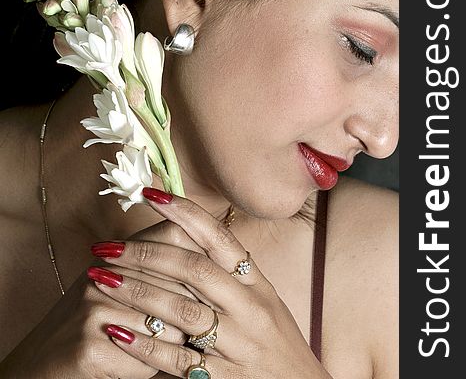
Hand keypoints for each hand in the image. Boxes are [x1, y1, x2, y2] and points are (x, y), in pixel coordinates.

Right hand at [0, 218, 202, 378]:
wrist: (41, 366)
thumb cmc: (93, 324)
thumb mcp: (118, 284)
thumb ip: (154, 265)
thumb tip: (212, 256)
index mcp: (115, 255)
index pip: (174, 235)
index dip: (200, 256)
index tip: (214, 279)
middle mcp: (104, 273)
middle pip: (179, 281)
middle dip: (195, 307)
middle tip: (200, 322)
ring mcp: (95, 308)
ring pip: (171, 323)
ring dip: (180, 341)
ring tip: (175, 345)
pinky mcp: (90, 347)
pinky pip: (150, 356)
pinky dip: (158, 365)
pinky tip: (148, 363)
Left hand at [89, 189, 331, 378]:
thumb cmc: (276, 343)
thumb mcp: (263, 300)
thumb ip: (231, 273)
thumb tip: (189, 238)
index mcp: (257, 283)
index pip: (218, 237)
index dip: (184, 212)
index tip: (150, 193)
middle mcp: (250, 307)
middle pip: (193, 269)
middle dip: (145, 254)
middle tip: (106, 246)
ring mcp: (238, 344)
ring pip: (181, 311)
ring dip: (137, 293)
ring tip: (102, 279)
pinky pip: (179, 359)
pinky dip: (146, 345)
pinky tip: (118, 333)